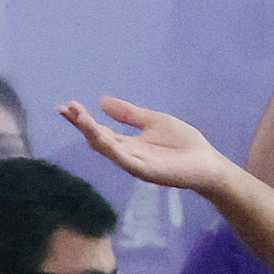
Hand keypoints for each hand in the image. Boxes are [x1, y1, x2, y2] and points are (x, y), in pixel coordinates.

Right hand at [61, 98, 237, 194]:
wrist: (208, 163)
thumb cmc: (184, 144)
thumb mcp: (153, 121)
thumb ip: (129, 114)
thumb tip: (101, 101)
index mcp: (128, 144)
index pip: (99, 130)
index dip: (83, 119)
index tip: (67, 105)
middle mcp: (126, 155)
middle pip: (97, 139)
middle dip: (81, 124)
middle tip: (65, 108)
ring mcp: (135, 164)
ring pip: (107, 149)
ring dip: (91, 133)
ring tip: (78, 117)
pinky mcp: (146, 172)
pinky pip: (124, 160)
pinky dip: (111, 148)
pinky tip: (100, 136)